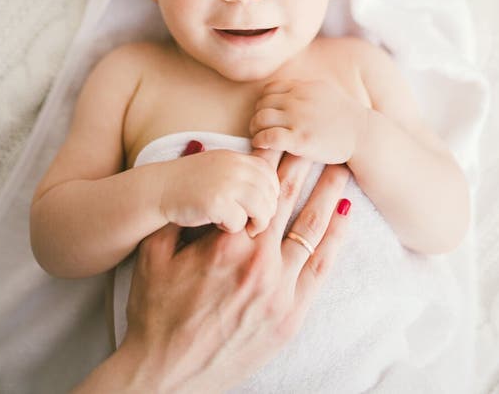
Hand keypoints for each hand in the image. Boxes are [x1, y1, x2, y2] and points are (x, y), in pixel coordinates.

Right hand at [72, 155, 351, 392]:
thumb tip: (193, 148)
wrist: (167, 375)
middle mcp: (259, 264)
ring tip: (342, 170)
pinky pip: (321, 269)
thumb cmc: (155, 312)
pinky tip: (344, 218)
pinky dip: (335, 240)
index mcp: (227, 244)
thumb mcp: (154, 254)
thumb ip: (179, 203)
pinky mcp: (291, 316)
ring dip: (329, 197)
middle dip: (306, 164)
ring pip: (313, 230)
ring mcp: (280, 292)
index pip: (258, 186)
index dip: (273, 154)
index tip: (285, 130)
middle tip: (322, 137)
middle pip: (290, 201)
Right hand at [160, 149, 279, 233]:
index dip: (270, 192)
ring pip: (261, 208)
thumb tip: (274, 189)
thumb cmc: (189, 185)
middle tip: (255, 223)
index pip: (269, 172)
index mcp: (236, 157)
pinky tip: (220, 225)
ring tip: (245, 228)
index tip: (261, 204)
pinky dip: (233, 228)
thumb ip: (243, 173)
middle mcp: (233, 167)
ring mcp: (225, 183)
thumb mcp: (219, 168)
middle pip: (270, 192)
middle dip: (267, 211)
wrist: (157, 190)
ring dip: (256, 222)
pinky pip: (240, 221)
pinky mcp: (216, 202)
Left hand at [249, 77, 368, 163]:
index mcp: (303, 88)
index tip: (265, 112)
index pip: (269, 89)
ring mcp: (298, 119)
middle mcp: (298, 100)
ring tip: (258, 136)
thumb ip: (304, 89)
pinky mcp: (300, 139)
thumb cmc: (345, 116)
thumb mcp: (324, 91)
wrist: (363, 134)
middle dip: (256, 115)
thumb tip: (287, 88)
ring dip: (255, 128)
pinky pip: (268, 137)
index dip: (263, 101)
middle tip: (258, 127)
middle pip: (262, 104)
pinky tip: (262, 145)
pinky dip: (260, 140)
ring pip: (261, 119)